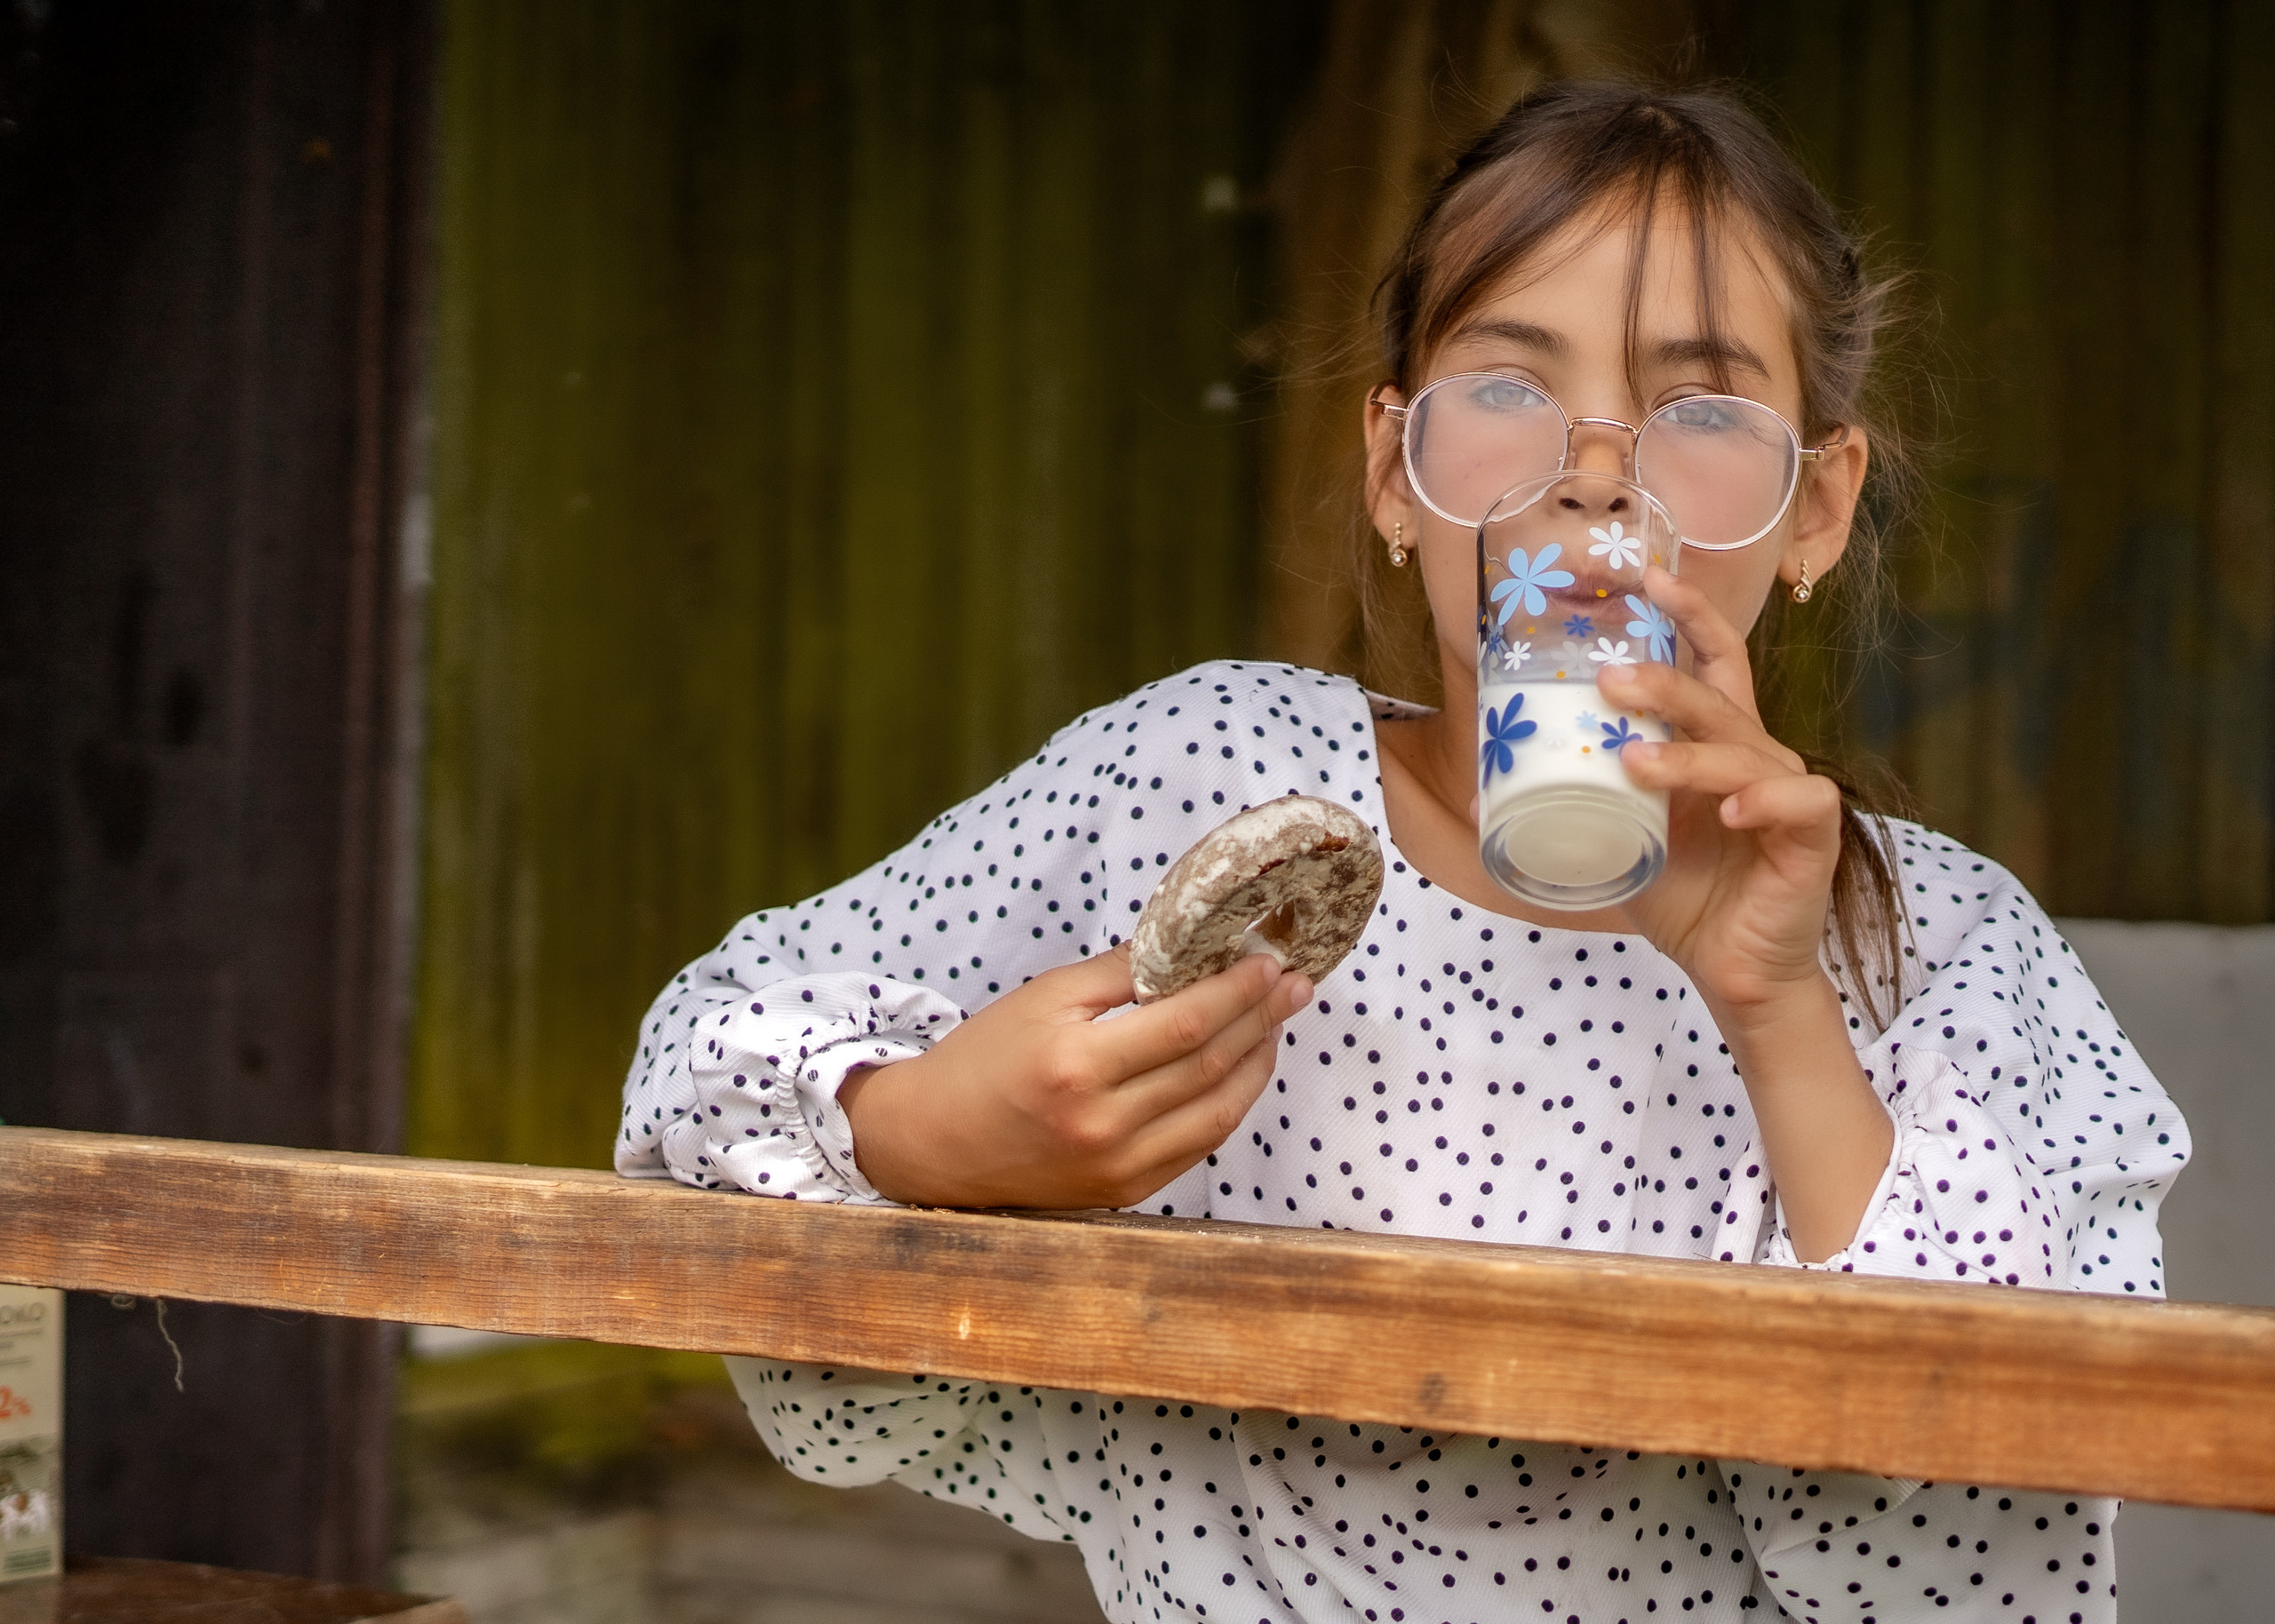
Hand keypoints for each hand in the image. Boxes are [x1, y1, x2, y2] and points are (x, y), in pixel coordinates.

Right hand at [836, 945, 1313, 1208]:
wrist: (932, 1144)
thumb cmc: (984, 1060)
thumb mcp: (1041, 998)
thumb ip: (1118, 973)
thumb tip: (1189, 948)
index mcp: (1076, 1065)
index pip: (1184, 1023)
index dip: (1237, 991)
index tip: (1269, 962)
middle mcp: (1101, 1124)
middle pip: (1210, 1066)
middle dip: (1262, 1020)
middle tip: (1295, 986)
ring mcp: (1117, 1167)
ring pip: (1217, 1113)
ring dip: (1257, 1065)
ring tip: (1276, 1024)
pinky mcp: (1123, 1194)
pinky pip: (1197, 1147)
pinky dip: (1228, 1106)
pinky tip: (1239, 1072)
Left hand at [1597, 564, 1843, 1019]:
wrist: (1733, 971)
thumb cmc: (1681, 895)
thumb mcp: (1615, 842)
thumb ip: (1565, 811)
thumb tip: (1479, 800)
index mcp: (1715, 743)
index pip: (1712, 660)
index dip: (1688, 615)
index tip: (1650, 578)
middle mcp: (1755, 754)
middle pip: (1716, 697)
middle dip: (1663, 682)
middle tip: (1608, 680)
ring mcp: (1787, 791)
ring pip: (1743, 750)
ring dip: (1686, 755)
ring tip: (1634, 765)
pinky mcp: (1813, 835)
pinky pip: (1796, 802)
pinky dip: (1761, 801)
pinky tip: (1726, 814)